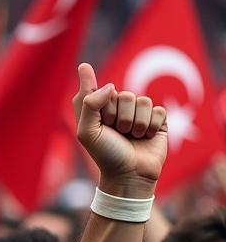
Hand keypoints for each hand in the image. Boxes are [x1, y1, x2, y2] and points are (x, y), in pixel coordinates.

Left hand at [74, 62, 167, 196]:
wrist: (128, 174)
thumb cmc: (105, 155)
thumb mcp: (87, 132)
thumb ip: (89, 104)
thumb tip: (109, 85)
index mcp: (100, 112)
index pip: (96, 90)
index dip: (92, 87)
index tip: (84, 67)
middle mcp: (119, 110)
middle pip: (124, 94)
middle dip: (119, 116)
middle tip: (117, 133)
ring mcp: (139, 114)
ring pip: (142, 101)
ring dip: (135, 123)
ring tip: (131, 137)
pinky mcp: (157, 120)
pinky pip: (158, 110)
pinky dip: (150, 126)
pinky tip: (145, 137)